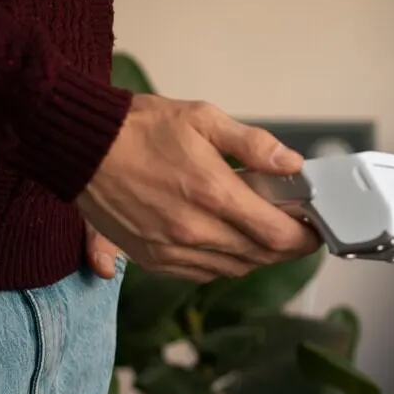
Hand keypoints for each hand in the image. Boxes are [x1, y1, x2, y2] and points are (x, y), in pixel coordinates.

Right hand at [76, 94, 321, 281]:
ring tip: (263, 232)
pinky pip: (204, 274)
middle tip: (295, 229)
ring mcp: (172, 250)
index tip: (313, 228)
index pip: (277, 235)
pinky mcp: (153, 260)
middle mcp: (194, 231)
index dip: (304, 236)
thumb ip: (253, 144)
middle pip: (261, 257)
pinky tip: (227, 241)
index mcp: (213, 195)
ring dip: (256, 256)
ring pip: (235, 269)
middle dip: (285, 247)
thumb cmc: (139, 128)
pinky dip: (224, 262)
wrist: (80, 146)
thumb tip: (292, 163)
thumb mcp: (203, 119)